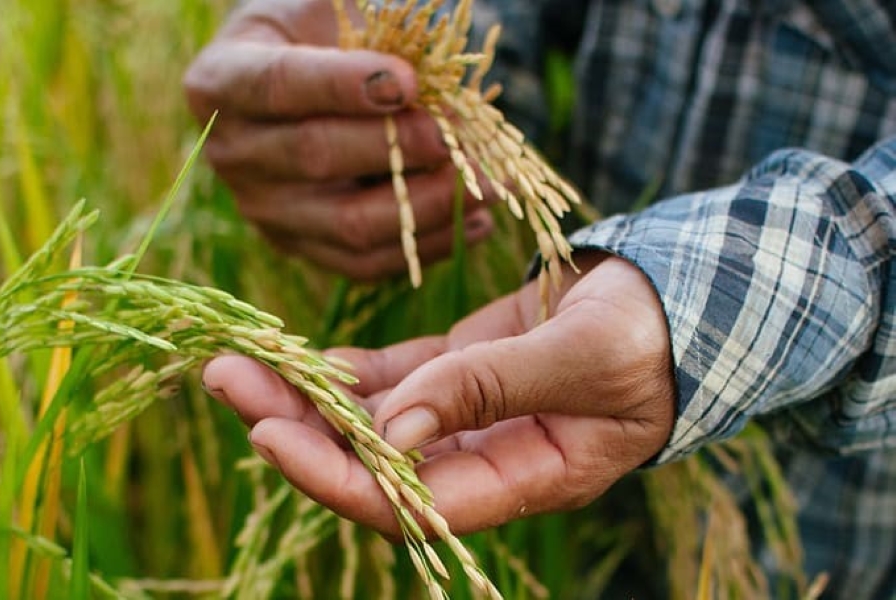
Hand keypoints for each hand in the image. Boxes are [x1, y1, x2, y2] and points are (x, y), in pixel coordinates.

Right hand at [183, 0, 494, 280]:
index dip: (342, 85)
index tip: (408, 80)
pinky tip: (476, 219)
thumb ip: (370, 31)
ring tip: (486, 182)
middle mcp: (231, 152)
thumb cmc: (317, 34)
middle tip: (457, 134)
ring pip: (348, 224)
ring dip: (427, 205)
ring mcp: (263, 209)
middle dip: (398, 147)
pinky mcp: (299, 246)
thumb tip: (429, 76)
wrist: (298, 82)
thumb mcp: (328, 9)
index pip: (277, 85)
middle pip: (315, 157)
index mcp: (220, 81)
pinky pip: (365, 262)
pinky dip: (428, 245)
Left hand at [202, 253, 675, 535]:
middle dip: (294, 426)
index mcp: (522, 477)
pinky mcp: (458, 372)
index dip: (334, 476)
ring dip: (302, 394)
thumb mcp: (585, 358)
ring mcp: (465, 417)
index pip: (408, 504)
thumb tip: (393, 432)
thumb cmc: (655, 334)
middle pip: (369, 461)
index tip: (267, 432)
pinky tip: (293, 356)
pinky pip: (387, 380)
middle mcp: (481, 459)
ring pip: (369, 418)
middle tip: (224, 378)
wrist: (680, 296)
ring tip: (235, 359)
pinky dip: (340, 370)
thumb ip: (490, 390)